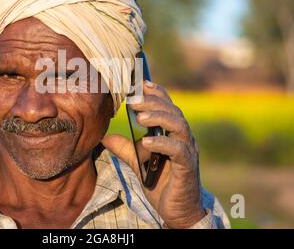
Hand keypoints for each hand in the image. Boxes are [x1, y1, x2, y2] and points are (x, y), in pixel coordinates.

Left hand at [102, 81, 204, 228]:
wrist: (177, 210)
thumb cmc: (161, 182)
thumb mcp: (138, 162)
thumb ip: (126, 148)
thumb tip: (105, 137)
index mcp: (173, 133)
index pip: (168, 106)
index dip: (157, 93)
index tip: (141, 83)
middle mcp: (183, 138)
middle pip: (172, 111)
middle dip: (153, 102)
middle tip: (134, 99)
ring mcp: (188, 151)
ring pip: (178, 125)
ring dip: (158, 117)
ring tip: (139, 116)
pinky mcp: (187, 167)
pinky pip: (178, 151)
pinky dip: (162, 144)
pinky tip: (146, 142)